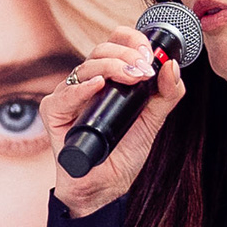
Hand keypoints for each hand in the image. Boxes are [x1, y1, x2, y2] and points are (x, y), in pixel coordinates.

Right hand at [37, 25, 188, 215]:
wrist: (106, 186)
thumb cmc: (123, 154)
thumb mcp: (154, 121)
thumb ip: (167, 94)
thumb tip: (172, 66)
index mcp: (109, 79)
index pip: (115, 44)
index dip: (131, 40)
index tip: (150, 53)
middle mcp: (88, 83)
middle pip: (101, 51)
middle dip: (126, 55)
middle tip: (144, 69)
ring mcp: (70, 96)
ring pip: (86, 67)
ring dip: (112, 67)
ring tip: (131, 78)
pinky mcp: (54, 112)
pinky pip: (65, 93)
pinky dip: (81, 88)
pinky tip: (97, 86)